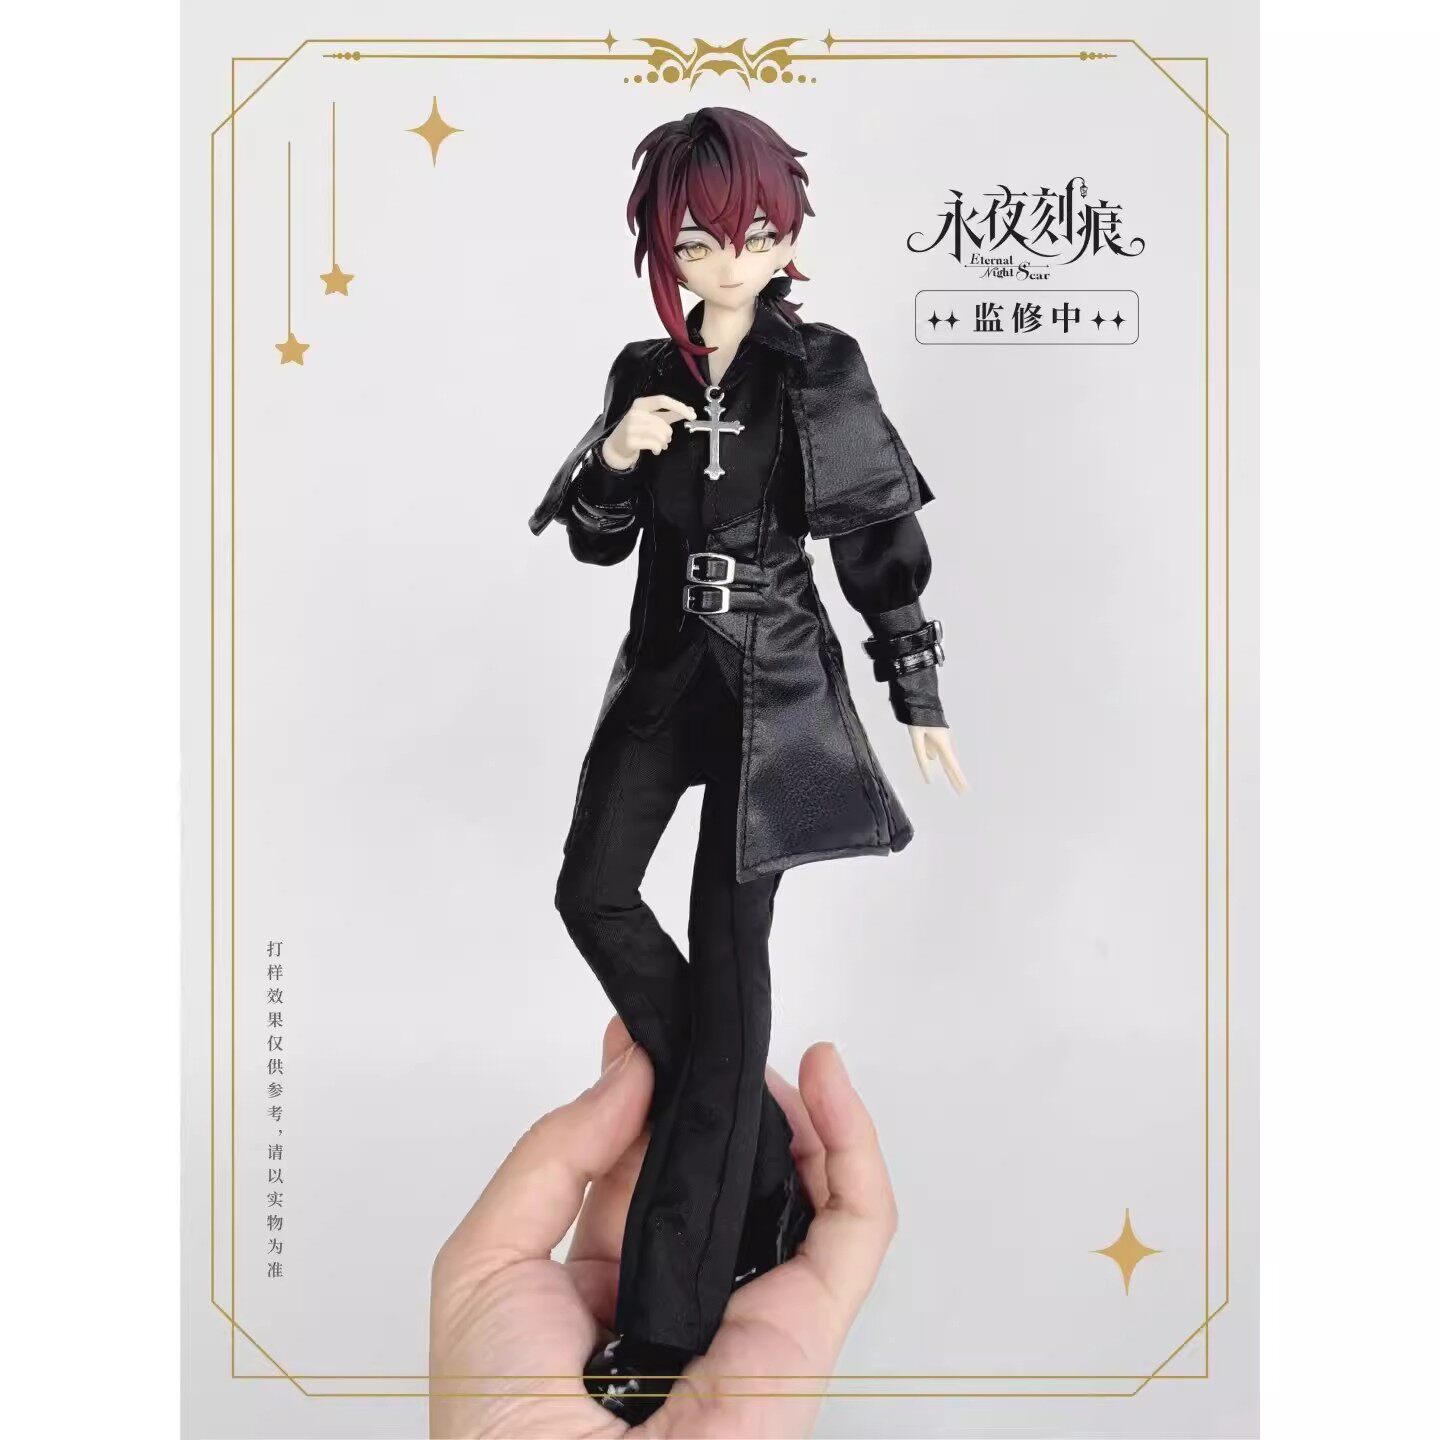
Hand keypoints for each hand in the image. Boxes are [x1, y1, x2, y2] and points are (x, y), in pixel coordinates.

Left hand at [429, 1015, 897, 1437]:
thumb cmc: (497, 1422)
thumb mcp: (486, 1260)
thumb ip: (555, 1153)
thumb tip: (627, 1073)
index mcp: (604, 1278)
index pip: (641, 1165)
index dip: (646, 1094)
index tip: (642, 1034)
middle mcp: (684, 1288)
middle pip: (727, 1169)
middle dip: (726, 1092)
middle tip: (711, 1030)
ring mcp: (752, 1307)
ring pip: (805, 1189)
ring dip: (801, 1108)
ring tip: (769, 1051)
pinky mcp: (810, 1328)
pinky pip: (856, 1225)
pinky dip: (855, 1145)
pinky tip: (826, 1081)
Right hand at [601, 395, 697, 470]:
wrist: (616, 446)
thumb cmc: (636, 431)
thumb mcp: (652, 419)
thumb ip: (670, 414)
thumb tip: (690, 410)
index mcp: (640, 404)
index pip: (663, 400)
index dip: (679, 407)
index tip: (692, 415)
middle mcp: (635, 413)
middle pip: (664, 423)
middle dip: (669, 434)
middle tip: (666, 439)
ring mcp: (631, 427)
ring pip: (661, 435)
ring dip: (664, 442)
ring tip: (660, 445)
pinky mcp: (631, 440)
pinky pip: (655, 444)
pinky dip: (659, 449)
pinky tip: (656, 450)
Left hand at [908, 724, 967, 791]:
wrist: (920, 699)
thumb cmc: (918, 718)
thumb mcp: (916, 738)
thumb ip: (921, 754)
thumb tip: (930, 767)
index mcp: (942, 743)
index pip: (951, 765)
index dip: (957, 778)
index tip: (963, 789)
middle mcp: (944, 742)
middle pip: (950, 764)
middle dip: (955, 779)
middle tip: (963, 792)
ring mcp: (942, 739)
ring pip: (943, 758)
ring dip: (948, 770)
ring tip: (955, 783)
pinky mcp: (937, 735)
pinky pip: (936, 750)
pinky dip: (936, 757)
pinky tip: (931, 758)